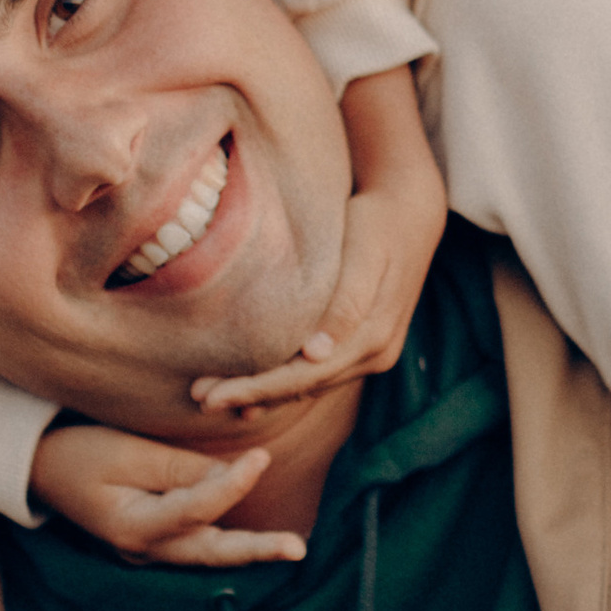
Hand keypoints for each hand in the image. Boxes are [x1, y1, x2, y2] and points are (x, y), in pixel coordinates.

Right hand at [32, 421, 306, 567]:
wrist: (40, 470)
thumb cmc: (78, 452)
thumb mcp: (124, 451)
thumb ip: (177, 467)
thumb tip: (227, 478)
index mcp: (133, 525)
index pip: (195, 509)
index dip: (232, 484)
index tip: (261, 458)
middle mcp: (144, 549)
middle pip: (210, 552)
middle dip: (255, 550)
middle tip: (296, 549)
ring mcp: (148, 552)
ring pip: (207, 553)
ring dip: (248, 549)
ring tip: (289, 547)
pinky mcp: (155, 543)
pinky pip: (196, 544)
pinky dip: (226, 540)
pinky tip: (257, 538)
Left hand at [191, 65, 445, 416]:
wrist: (411, 211)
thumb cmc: (378, 222)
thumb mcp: (364, 252)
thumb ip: (346, 301)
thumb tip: (316, 353)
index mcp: (373, 337)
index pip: (305, 376)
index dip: (256, 388)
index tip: (210, 396)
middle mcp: (375, 355)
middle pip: (303, 387)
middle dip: (250, 395)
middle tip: (199, 399)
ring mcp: (371, 355)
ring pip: (308, 386)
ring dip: (262, 394)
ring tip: (212, 396)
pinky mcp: (360, 346)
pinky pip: (317, 375)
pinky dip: (282, 383)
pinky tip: (249, 388)